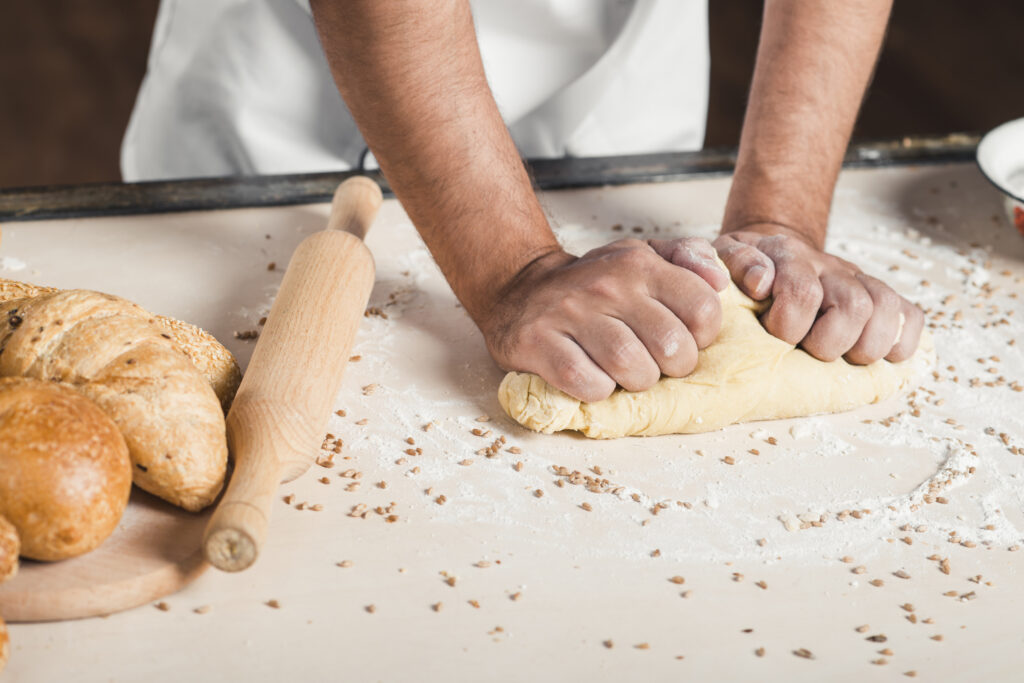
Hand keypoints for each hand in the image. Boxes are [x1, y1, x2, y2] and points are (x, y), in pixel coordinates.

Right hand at [481, 238, 727, 401]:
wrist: (520, 289)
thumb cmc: (593, 283)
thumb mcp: (640, 256)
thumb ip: (687, 259)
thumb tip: (720, 281)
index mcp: (640, 264)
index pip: (702, 308)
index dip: (702, 337)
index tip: (683, 339)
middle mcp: (607, 285)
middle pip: (671, 347)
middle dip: (671, 367)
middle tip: (654, 363)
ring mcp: (571, 314)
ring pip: (632, 369)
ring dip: (636, 382)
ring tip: (624, 372)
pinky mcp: (539, 343)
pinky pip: (588, 384)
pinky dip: (597, 391)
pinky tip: (592, 377)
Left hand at [714, 224, 923, 363]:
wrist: (770, 250)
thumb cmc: (740, 269)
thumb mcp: (717, 257)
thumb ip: (717, 260)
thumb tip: (759, 280)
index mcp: (785, 256)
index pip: (801, 291)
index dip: (787, 322)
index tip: (773, 333)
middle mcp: (826, 266)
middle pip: (852, 304)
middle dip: (828, 341)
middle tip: (808, 350)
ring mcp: (856, 280)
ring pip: (884, 309)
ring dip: (865, 345)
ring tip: (841, 356)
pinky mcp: (879, 297)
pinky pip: (909, 317)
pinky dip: (900, 341)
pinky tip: (879, 354)